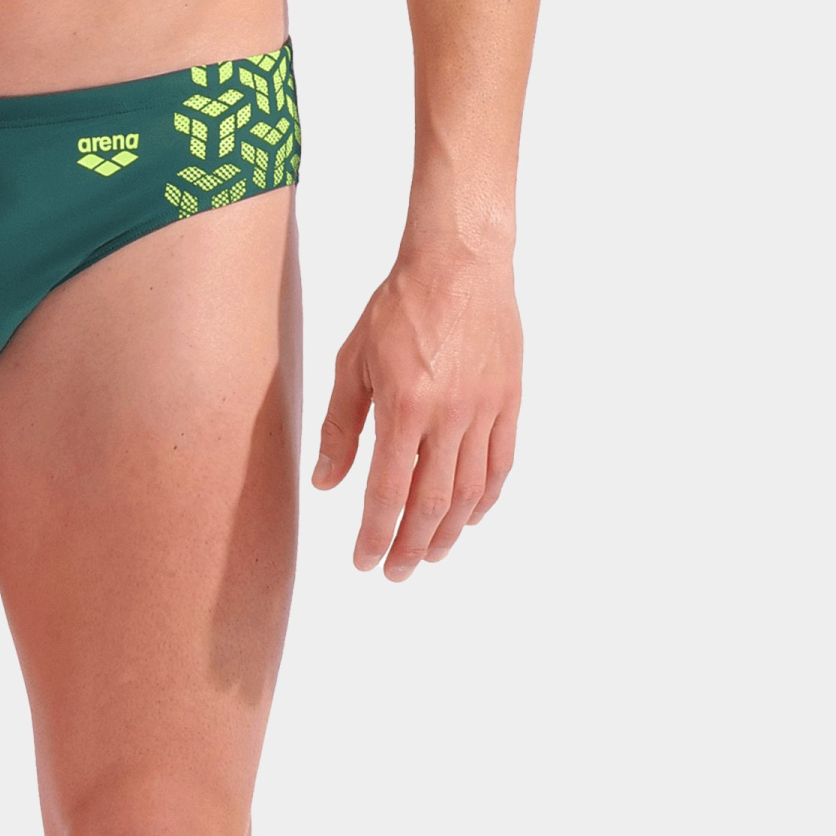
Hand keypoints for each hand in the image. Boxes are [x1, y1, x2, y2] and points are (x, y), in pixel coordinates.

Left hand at [312, 243, 520, 580]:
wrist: (458, 262)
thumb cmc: (399, 304)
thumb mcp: (353, 360)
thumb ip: (341, 425)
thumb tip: (326, 482)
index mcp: (404, 405)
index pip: (388, 490)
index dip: (375, 534)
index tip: (364, 562)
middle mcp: (449, 415)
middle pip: (432, 503)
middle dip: (411, 546)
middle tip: (395, 572)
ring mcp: (485, 410)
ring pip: (470, 492)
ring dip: (450, 533)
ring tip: (431, 555)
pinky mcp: (509, 401)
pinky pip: (501, 463)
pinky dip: (487, 498)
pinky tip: (472, 517)